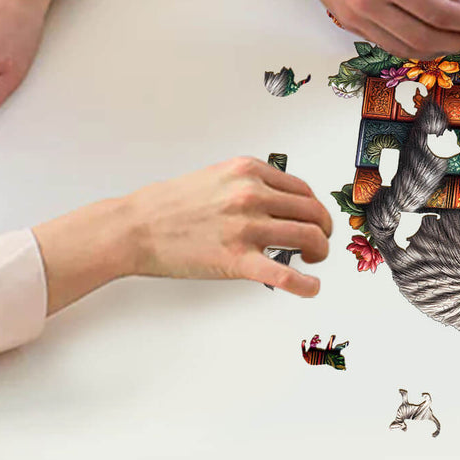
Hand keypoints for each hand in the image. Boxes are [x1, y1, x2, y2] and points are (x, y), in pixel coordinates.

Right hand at [34, 157, 334, 308]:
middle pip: (312, 211)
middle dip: (323, 229)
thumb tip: (280, 200)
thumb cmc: (171, 204)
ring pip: (307, 237)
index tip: (316, 219)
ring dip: (319, 250)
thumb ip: (250, 183)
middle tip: (322, 241)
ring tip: (315, 259)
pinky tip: (312, 288)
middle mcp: (252, 195)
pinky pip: (284, 274)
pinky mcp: (236, 260)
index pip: (302, 189)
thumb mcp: (217, 176)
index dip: (315, 207)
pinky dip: (305, 284)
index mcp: (249, 172)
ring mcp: (246, 227)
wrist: (136, 226)